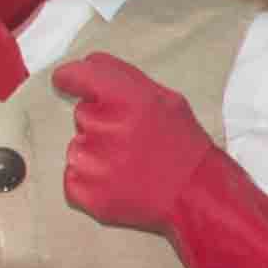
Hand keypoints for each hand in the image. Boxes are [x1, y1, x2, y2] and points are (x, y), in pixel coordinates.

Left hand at [53, 50, 267, 267]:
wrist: (199, 201)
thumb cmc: (186, 147)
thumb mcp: (166, 100)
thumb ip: (123, 80)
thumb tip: (85, 67)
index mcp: (124, 96)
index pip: (77, 74)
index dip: (71, 79)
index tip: (67, 83)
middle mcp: (102, 124)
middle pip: (83, 116)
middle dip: (102, 125)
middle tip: (134, 143)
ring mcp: (89, 160)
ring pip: (78, 148)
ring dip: (97, 155)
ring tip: (131, 168)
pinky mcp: (82, 191)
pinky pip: (74, 178)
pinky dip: (91, 183)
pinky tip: (121, 186)